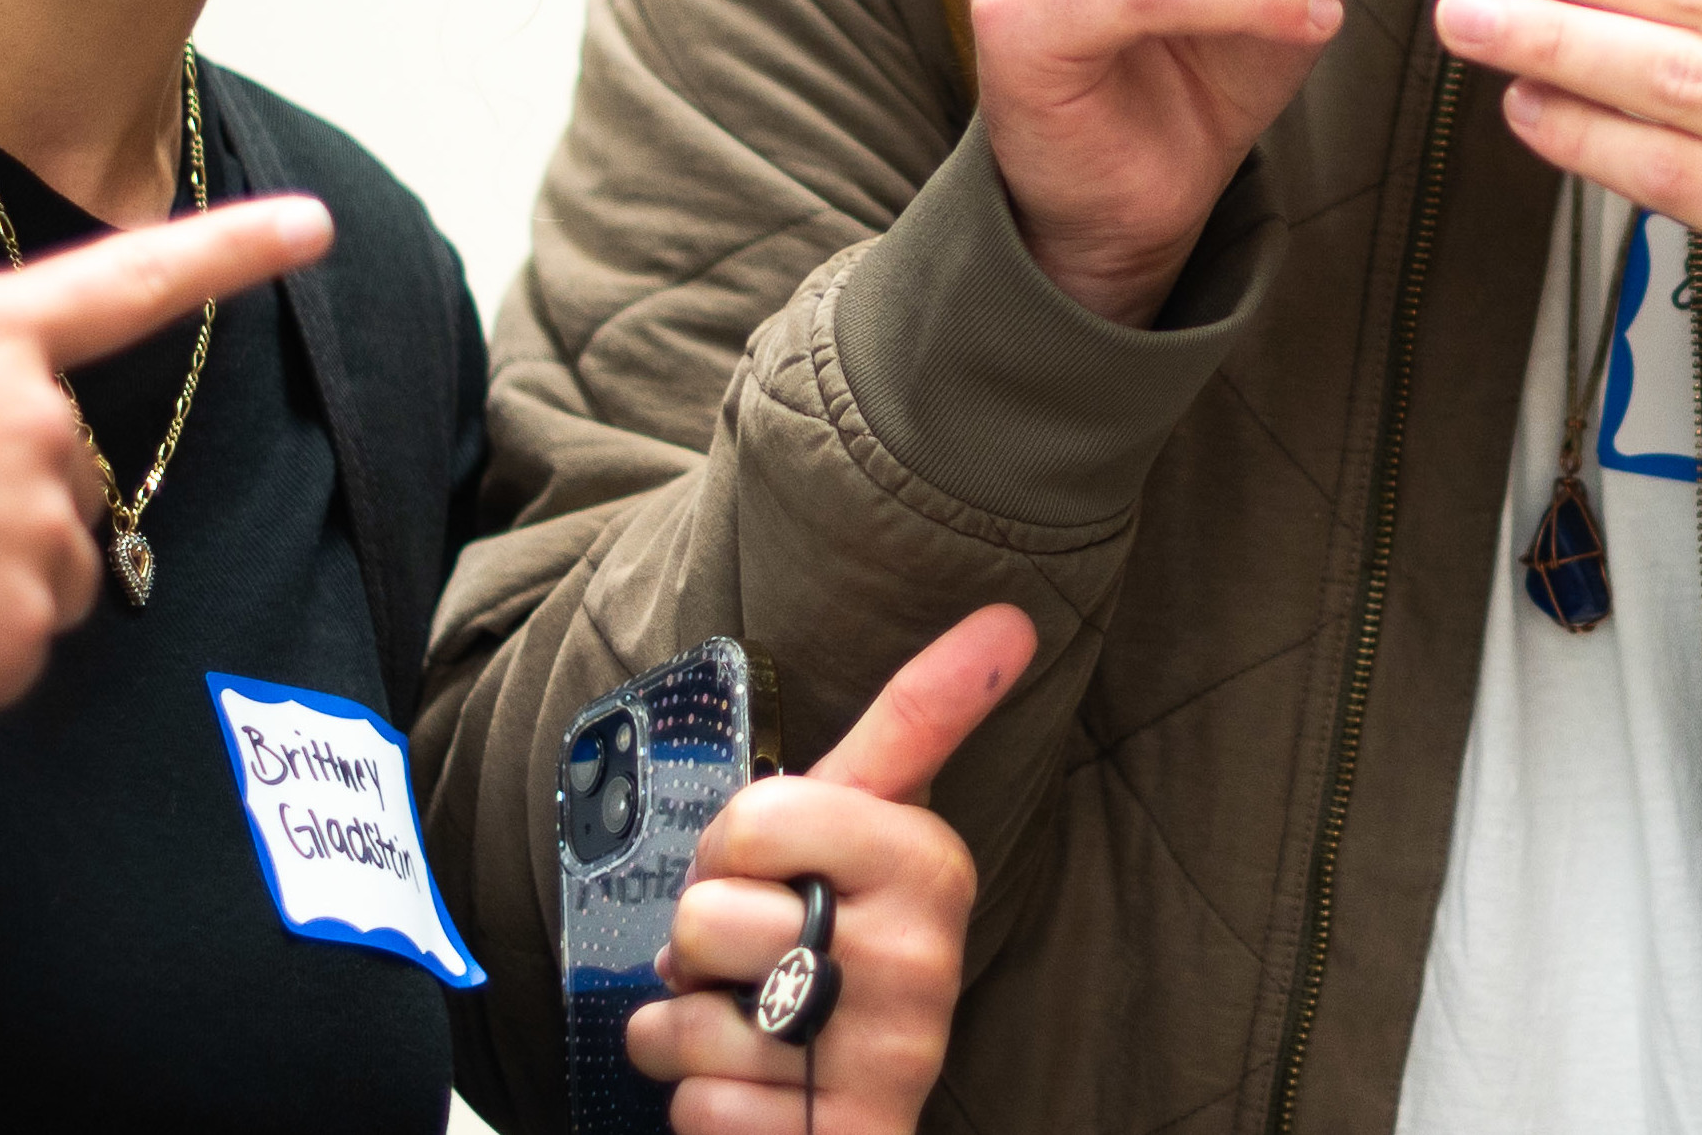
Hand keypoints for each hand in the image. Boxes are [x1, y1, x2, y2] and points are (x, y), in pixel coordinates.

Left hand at [630, 604, 1040, 1133]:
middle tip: (757, 961)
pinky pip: (699, 1109)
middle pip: (707, 918)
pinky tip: (757, 1096)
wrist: (858, 1104)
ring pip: (688, 1021)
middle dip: (700, 948)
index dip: (729, 852)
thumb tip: (1012, 615)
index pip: (753, 818)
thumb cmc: (847, 942)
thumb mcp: (876, 822)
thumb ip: (920, 718)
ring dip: (691, 1033)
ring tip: (751, 1028)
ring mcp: (889, 1057)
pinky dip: (704, 1108)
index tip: (775, 874)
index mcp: (930, 862)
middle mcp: (923, 959)